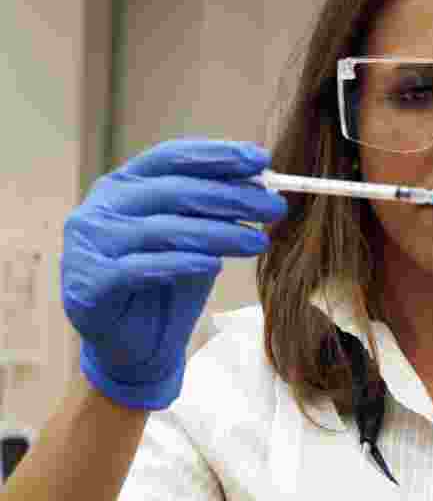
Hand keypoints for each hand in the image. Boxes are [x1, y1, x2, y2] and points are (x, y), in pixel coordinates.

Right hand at [61, 139, 287, 409]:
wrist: (136, 345)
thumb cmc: (168, 281)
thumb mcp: (198, 238)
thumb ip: (217, 209)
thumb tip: (265, 182)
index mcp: (125, 184)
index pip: (172, 157)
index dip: (218, 155)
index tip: (261, 160)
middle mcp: (102, 206)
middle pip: (174, 191)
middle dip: (232, 197)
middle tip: (275, 207)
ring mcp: (90, 244)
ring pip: (164, 230)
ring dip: (219, 233)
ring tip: (259, 241)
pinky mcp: (89, 284)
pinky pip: (141, 268)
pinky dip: (181, 264)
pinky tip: (213, 265)